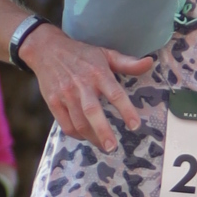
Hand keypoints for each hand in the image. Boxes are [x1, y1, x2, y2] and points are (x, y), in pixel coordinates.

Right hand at [20, 23, 151, 154]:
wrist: (47, 49)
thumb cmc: (81, 54)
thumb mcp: (105, 54)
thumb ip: (127, 63)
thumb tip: (149, 63)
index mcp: (98, 73)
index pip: (114, 93)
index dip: (126, 110)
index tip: (134, 125)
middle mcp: (81, 84)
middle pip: (92, 112)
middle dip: (103, 131)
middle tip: (112, 147)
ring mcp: (65, 94)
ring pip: (78, 122)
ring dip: (91, 137)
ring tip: (103, 145)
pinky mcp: (53, 102)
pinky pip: (65, 124)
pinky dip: (76, 134)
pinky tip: (86, 136)